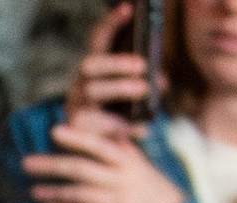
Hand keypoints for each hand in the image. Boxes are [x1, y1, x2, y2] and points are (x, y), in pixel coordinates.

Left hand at [22, 109, 187, 202]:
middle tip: (26, 162)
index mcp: (128, 161)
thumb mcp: (139, 164)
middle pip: (82, 170)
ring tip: (34, 191)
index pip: (100, 145)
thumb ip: (120, 149)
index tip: (55, 130)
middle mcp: (120, 179)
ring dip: (54, 192)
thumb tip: (100, 130)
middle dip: (52, 165)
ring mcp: (116, 201)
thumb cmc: (151, 187)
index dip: (77, 138)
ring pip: (79, 195)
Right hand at [59, 0, 158, 132]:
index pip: (98, 40)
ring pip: (92, 92)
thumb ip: (142, 83)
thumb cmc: (113, 117)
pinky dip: (123, 126)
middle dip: (116, 62)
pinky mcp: (78, 130)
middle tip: (141, 65)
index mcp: (92, 71)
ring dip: (119, 88)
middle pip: (90, 65)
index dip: (111, 24)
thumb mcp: (126, 95)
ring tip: (143, 89)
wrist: (91, 153)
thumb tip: (161, 82)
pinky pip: (99, 125)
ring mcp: (75, 106)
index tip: (128, 8)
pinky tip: (142, 128)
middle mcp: (79, 85)